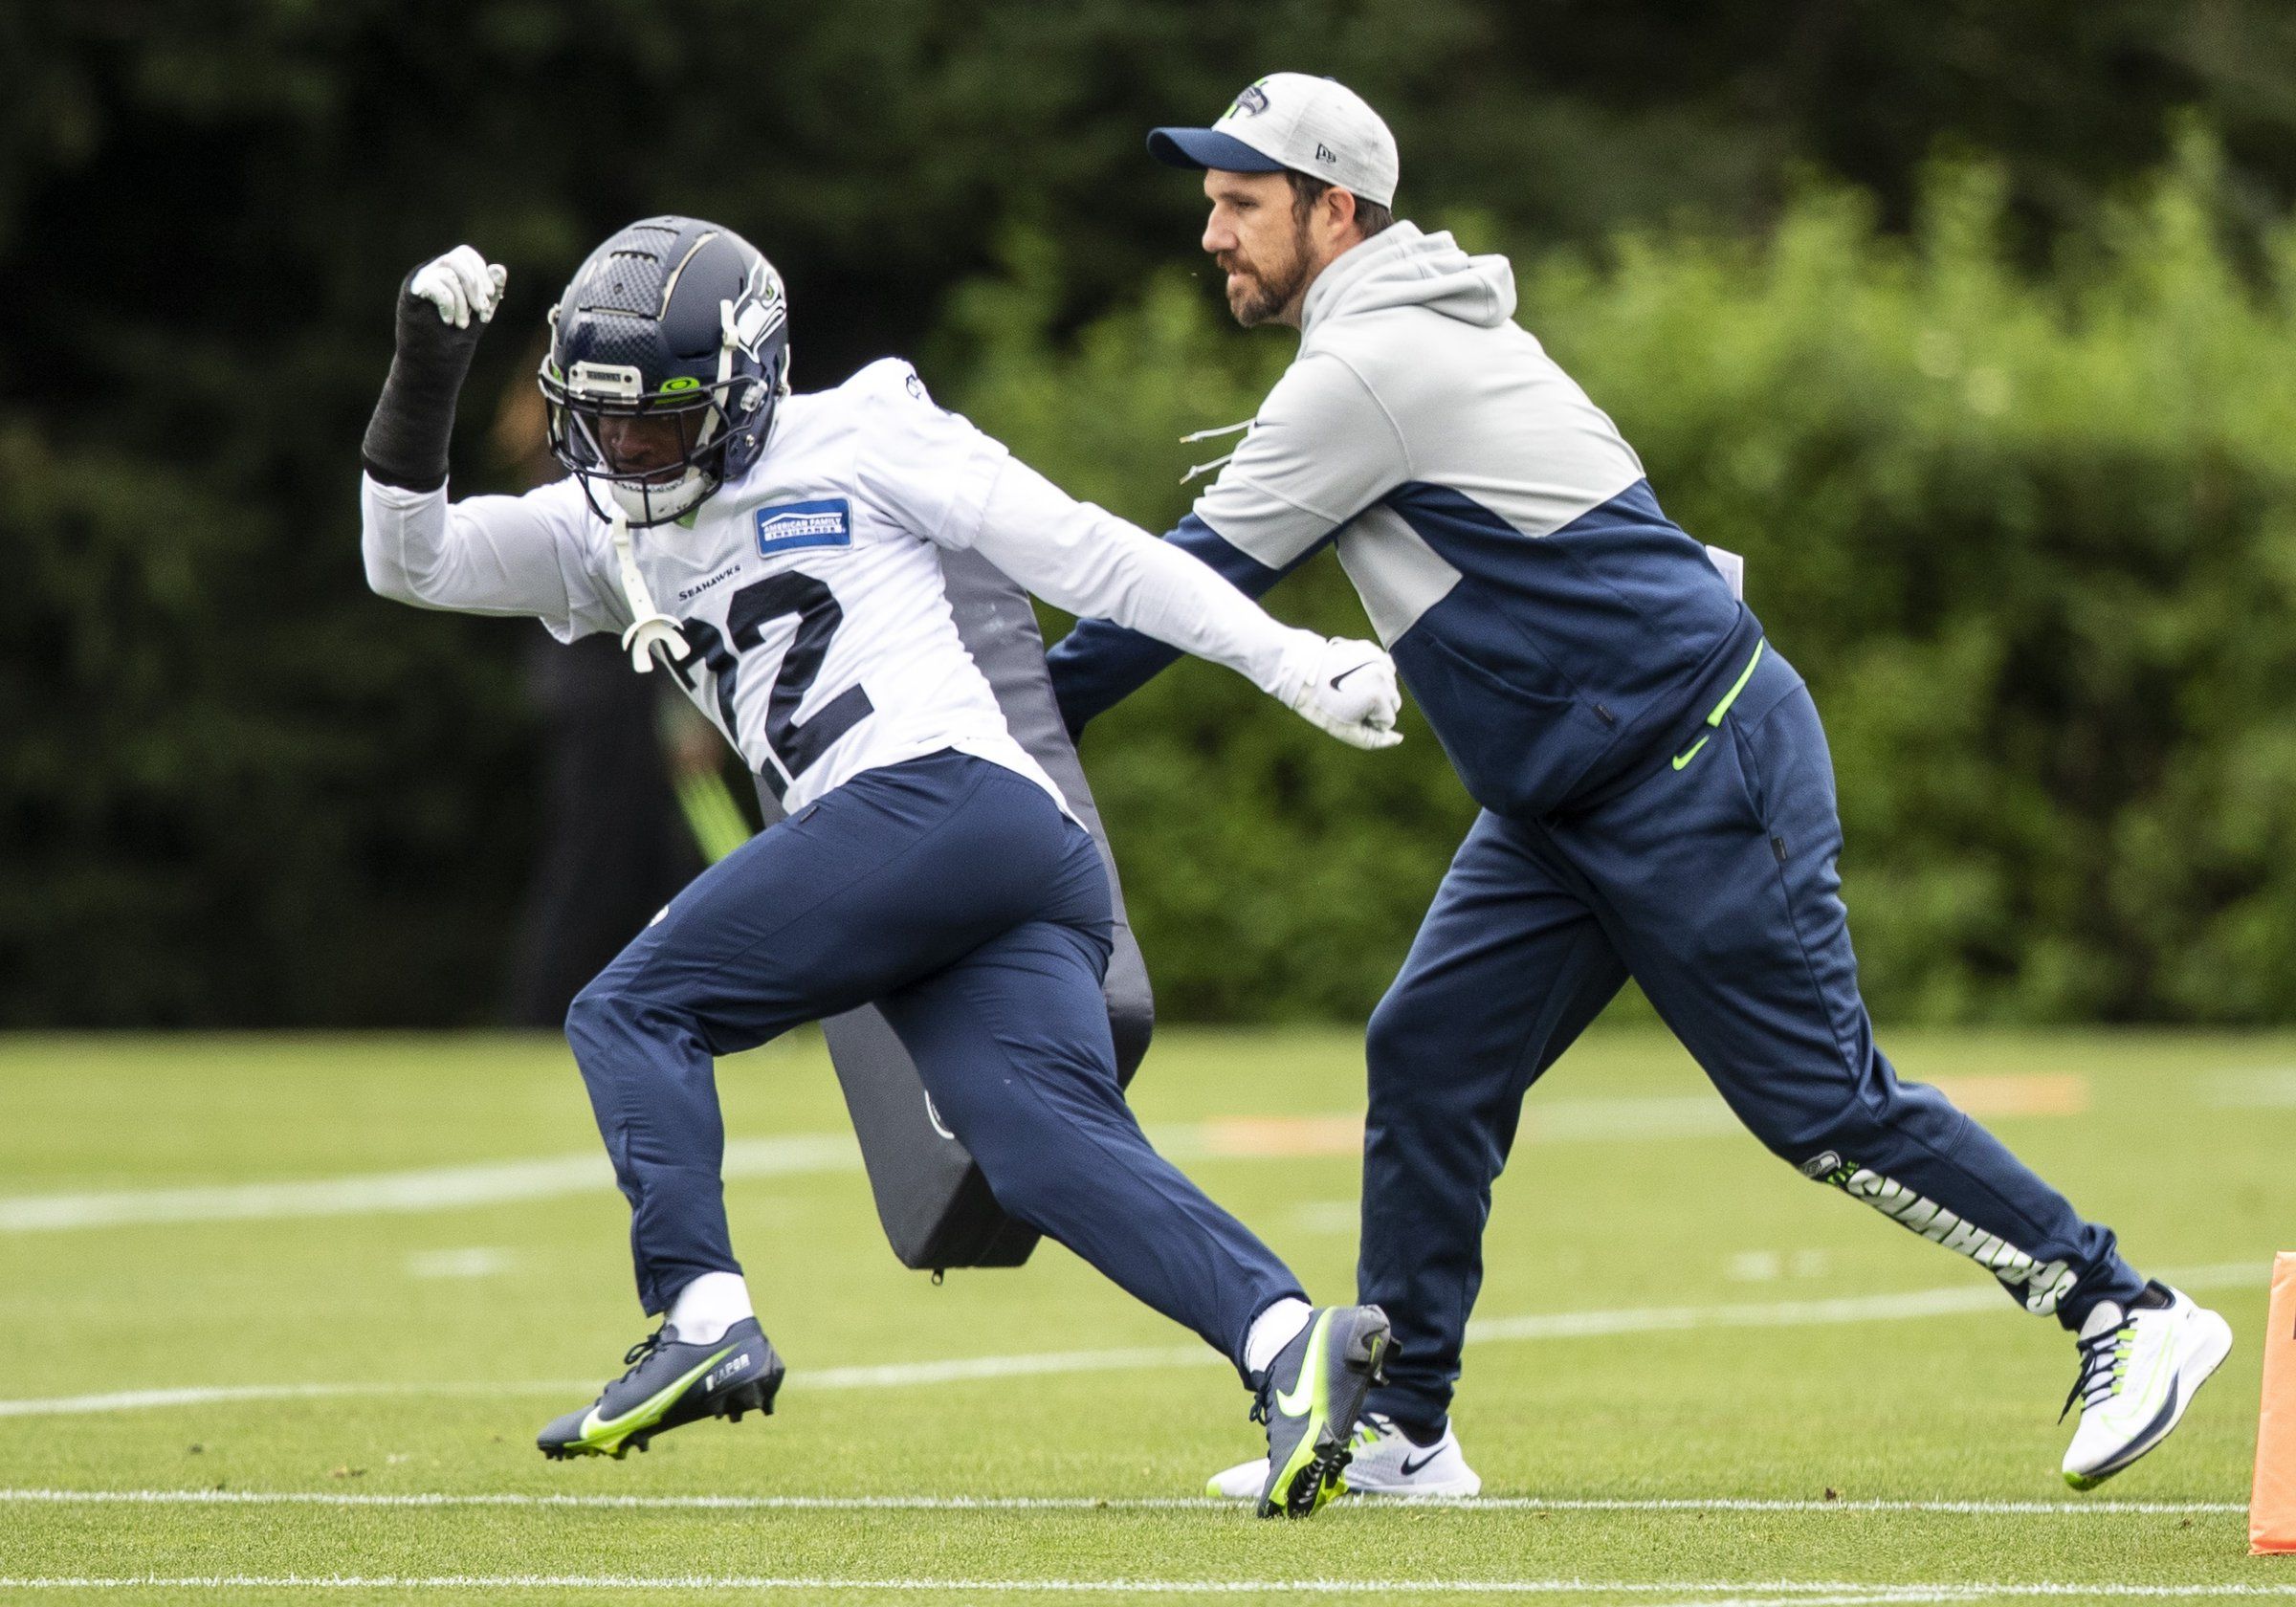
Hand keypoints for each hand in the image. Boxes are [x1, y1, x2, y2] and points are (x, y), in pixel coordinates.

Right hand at [407, 245, 506, 328]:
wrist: (432, 358)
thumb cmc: (456, 333)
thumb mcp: (481, 312)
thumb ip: (492, 293)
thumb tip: (499, 269)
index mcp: (450, 272)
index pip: (465, 254)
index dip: (480, 270)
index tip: (490, 295)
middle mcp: (433, 271)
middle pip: (455, 259)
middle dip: (474, 285)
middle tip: (481, 310)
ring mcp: (420, 280)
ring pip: (447, 273)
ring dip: (462, 301)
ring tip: (463, 323)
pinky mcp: (411, 293)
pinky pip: (434, 286)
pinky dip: (448, 304)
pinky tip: (448, 320)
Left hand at [1278, 633, 1402, 750]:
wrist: (1301, 673)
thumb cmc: (1321, 706)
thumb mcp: (1345, 731)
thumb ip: (1374, 740)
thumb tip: (1398, 738)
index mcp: (1377, 695)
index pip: (1388, 720)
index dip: (1368, 721)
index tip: (1347, 712)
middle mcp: (1382, 675)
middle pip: (1394, 702)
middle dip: (1376, 706)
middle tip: (1348, 702)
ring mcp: (1378, 658)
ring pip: (1391, 684)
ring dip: (1376, 690)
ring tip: (1350, 688)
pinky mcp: (1371, 649)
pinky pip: (1385, 667)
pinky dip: (1375, 673)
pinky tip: (1356, 675)